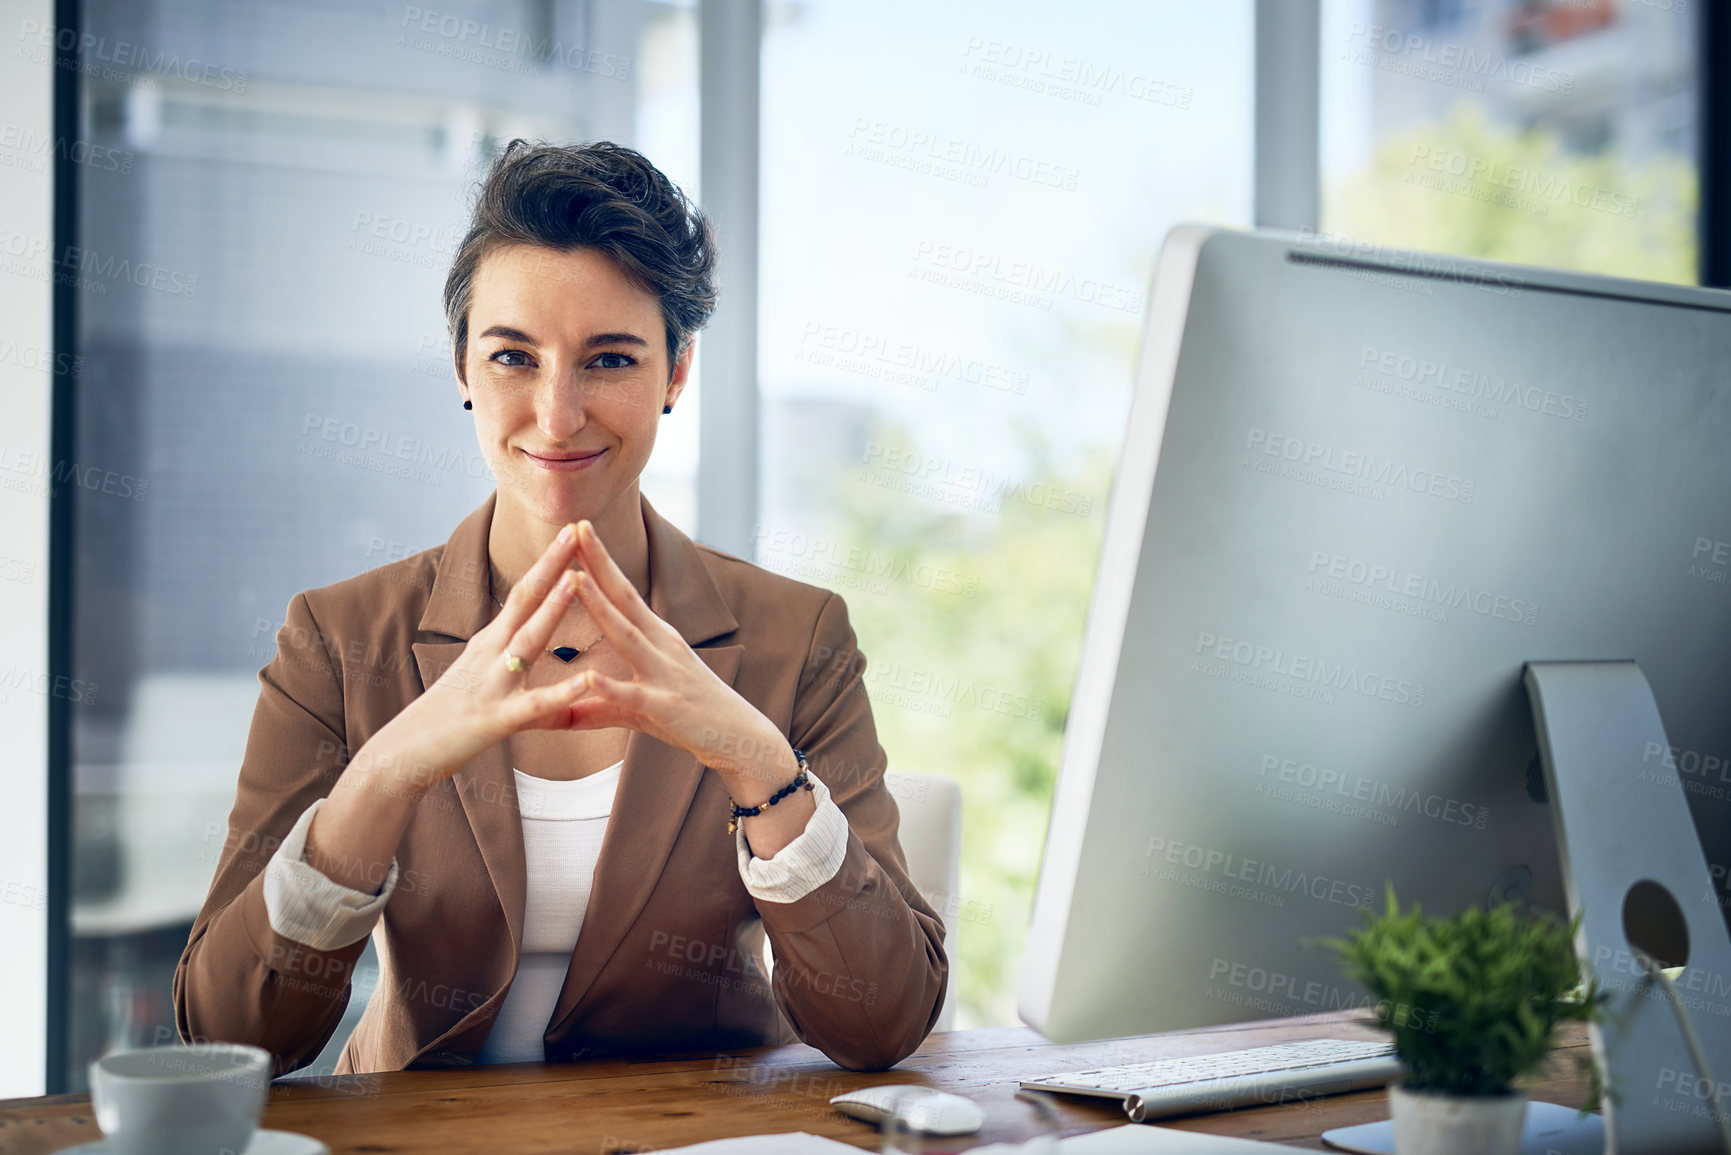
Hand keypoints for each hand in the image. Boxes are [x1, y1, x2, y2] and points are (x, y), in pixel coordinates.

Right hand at [395, 522, 598, 781]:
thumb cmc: (446, 721)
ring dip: (553, 609)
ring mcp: (491, 683)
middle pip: (525, 600)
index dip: (548, 562)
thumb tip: (540, 662)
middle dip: (553, 564)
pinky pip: (534, 704)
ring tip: (578, 579)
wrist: (402, 754)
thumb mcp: (485, 685)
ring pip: (527, 640)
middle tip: (577, 527)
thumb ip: (517, 672)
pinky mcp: (496, 719)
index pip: (524, 592)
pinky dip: (562, 692)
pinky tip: (587, 680)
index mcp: (491, 642)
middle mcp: (490, 653)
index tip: (572, 530)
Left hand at [563, 520, 799, 803]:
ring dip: (600, 607)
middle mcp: (662, 646)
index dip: (600, 562)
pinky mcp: (666, 708)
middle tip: (575, 526)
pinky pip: (634, 696)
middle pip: (625, 599)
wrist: (740, 739)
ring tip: (575, 579)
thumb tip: (563, 712)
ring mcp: (665, 674)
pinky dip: (611, 687)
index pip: (623, 593)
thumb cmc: (691, 717)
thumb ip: (601, 705)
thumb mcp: (641, 707)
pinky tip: (589, 677)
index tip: (577, 529)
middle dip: (599, 564)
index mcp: (656, 638)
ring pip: (627, 636)